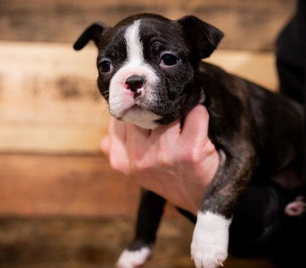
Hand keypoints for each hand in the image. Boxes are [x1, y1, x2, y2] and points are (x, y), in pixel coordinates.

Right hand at [100, 105, 219, 214]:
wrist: (199, 198)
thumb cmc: (168, 176)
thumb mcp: (134, 168)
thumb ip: (117, 147)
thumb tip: (106, 128)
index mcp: (121, 160)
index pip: (120, 116)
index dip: (136, 107)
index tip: (147, 109)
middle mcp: (139, 156)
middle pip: (143, 110)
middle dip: (156, 106)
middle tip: (167, 111)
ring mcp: (164, 153)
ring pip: (167, 110)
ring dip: (179, 108)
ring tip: (184, 117)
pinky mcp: (190, 150)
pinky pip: (195, 113)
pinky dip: (199, 112)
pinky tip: (198, 122)